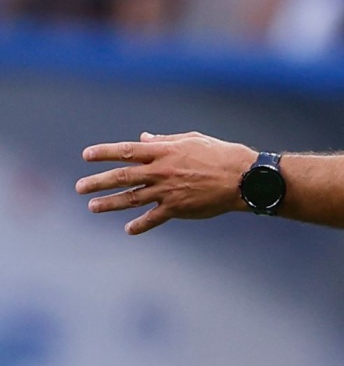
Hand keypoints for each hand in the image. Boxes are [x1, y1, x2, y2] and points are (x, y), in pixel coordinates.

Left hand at [76, 131, 256, 234]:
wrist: (241, 178)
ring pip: (131, 198)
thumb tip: (144, 137)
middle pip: (122, 176)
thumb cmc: (220, 154)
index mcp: (164, 151)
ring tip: (93, 206)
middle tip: (80, 187)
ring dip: (109, 203)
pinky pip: (152, 218)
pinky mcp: (177, 208)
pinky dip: (139, 225)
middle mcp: (161, 171)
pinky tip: (128, 229)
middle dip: (98, 182)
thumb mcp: (192, 139)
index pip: (127, 151)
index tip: (86, 155)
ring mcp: (167, 191)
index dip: (104, 152)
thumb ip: (165, 140)